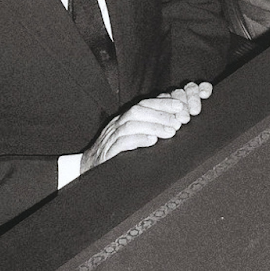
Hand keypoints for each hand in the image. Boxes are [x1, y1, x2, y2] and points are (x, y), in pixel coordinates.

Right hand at [81, 81, 211, 170]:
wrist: (87, 167)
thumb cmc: (116, 152)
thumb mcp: (132, 136)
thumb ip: (149, 128)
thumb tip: (176, 122)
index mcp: (125, 118)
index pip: (145, 103)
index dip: (163, 102)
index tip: (182, 105)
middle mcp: (118, 124)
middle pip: (139, 110)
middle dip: (161, 112)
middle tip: (181, 118)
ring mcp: (111, 137)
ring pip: (131, 124)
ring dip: (153, 125)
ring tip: (172, 131)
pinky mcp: (107, 152)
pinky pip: (122, 142)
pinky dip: (138, 140)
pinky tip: (152, 141)